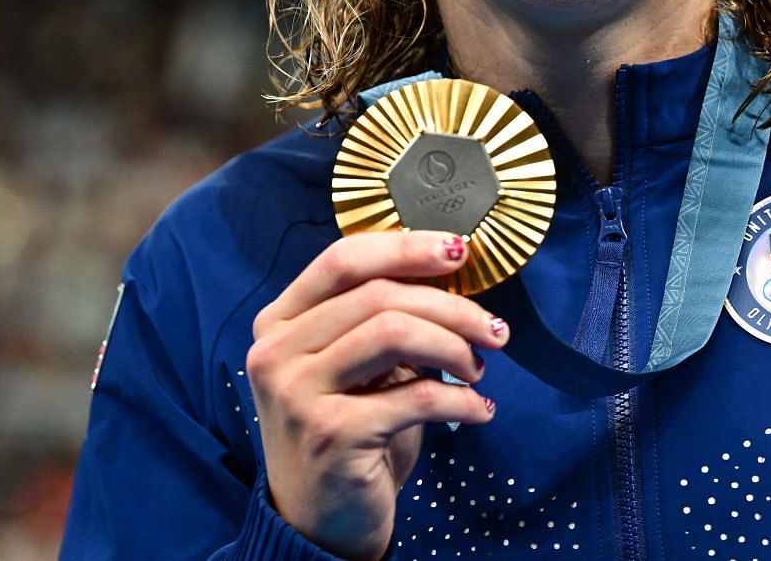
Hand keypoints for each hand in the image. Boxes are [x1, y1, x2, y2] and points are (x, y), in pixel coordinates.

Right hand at [247, 231, 506, 560]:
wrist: (320, 523)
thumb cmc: (348, 432)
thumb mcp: (354, 367)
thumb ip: (378, 317)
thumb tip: (449, 269)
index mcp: (279, 321)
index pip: (343, 259)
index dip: (406, 246)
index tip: (459, 252)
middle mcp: (276, 351)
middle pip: (379, 295)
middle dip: (451, 305)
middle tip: (493, 329)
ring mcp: (297, 393)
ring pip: (396, 332)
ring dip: (454, 346)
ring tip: (478, 369)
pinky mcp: (330, 434)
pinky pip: (415, 396)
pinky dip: (460, 400)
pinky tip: (478, 409)